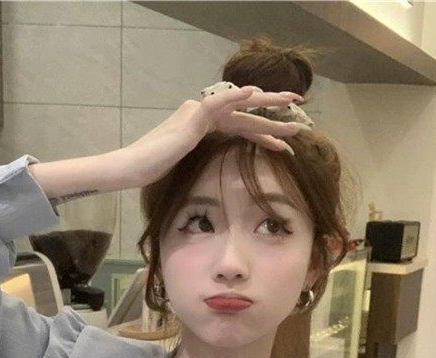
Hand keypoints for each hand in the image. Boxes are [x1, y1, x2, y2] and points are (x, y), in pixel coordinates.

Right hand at [120, 85, 306, 188]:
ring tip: (292, 104)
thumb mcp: (187, 169)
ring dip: (267, 105)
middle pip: (246, 114)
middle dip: (275, 114)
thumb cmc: (154, 173)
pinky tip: (253, 93)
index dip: (265, 133)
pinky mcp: (192, 118)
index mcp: (204, 127)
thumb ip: (203, 165)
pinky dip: (234, 97)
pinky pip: (217, 103)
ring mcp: (198, 114)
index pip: (241, 128)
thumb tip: (217, 185)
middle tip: (301, 115)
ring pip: (240, 106)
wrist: (133, 169)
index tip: (286, 143)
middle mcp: (204, 115)